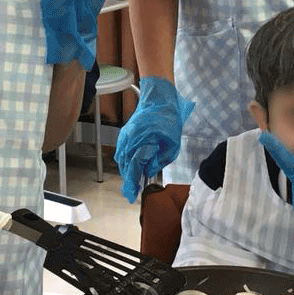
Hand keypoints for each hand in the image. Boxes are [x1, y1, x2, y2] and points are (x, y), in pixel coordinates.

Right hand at [114, 76, 193, 202]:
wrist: (158, 99)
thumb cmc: (168, 119)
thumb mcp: (171, 144)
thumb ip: (160, 160)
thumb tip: (149, 171)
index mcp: (142, 142)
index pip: (133, 168)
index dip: (132, 183)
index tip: (132, 195)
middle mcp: (129, 140)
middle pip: (125, 166)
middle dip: (128, 181)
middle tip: (131, 194)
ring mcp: (125, 136)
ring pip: (121, 160)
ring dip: (126, 172)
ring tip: (132, 184)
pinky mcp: (125, 134)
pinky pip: (122, 152)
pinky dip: (125, 162)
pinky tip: (131, 168)